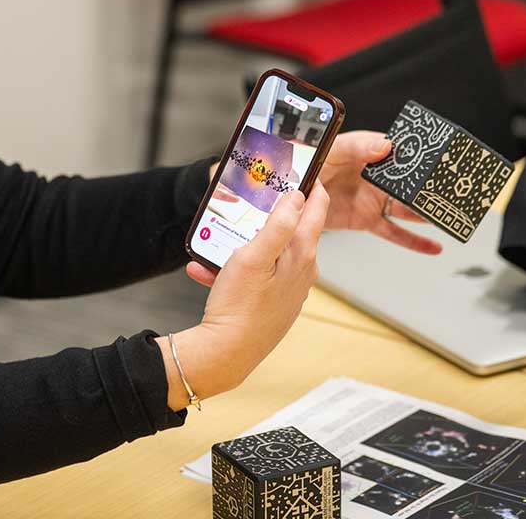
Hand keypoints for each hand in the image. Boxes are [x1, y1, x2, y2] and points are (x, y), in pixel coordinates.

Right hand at [159, 184, 327, 408]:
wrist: (226, 354)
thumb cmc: (238, 308)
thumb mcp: (253, 256)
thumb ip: (279, 224)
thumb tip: (298, 198)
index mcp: (302, 256)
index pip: (316, 209)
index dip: (310, 185)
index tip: (301, 170)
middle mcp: (303, 272)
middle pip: (291, 230)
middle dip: (267, 216)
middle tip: (246, 205)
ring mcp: (290, 288)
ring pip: (269, 253)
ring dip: (242, 246)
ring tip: (213, 248)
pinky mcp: (274, 302)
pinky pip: (258, 275)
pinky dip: (236, 269)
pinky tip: (208, 272)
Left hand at [316, 131, 441, 254]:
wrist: (293, 194)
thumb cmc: (310, 164)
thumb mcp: (332, 150)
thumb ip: (357, 147)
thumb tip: (385, 145)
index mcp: (370, 153)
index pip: (401, 154)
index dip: (420, 157)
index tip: (440, 162)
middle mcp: (376, 177)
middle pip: (409, 183)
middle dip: (430, 188)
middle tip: (452, 193)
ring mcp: (373, 199)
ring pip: (407, 209)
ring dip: (427, 213)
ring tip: (450, 217)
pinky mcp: (367, 219)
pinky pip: (394, 232)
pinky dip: (414, 241)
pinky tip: (433, 247)